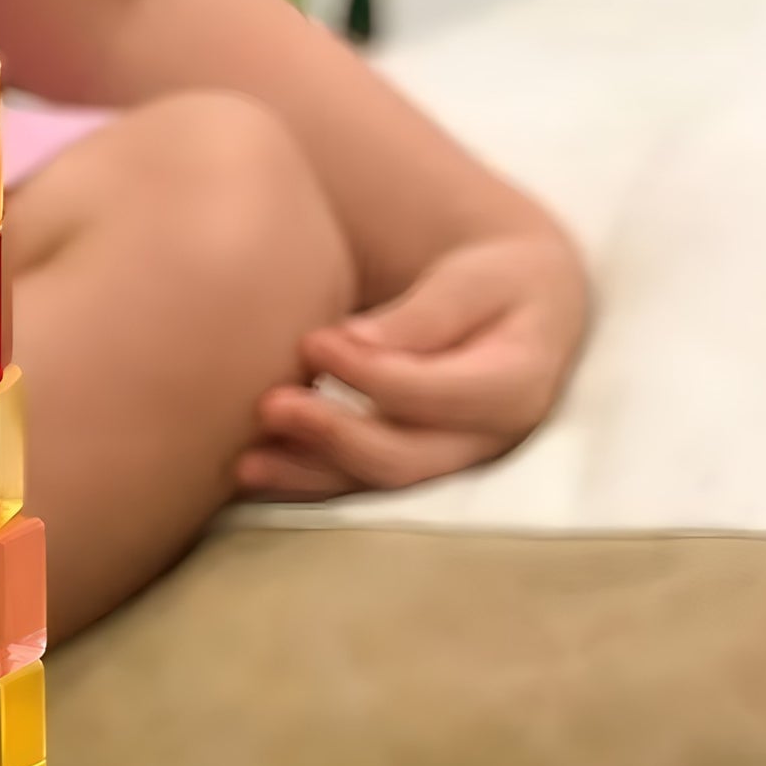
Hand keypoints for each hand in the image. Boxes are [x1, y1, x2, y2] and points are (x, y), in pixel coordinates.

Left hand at [237, 233, 588, 499]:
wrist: (519, 316)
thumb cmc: (497, 284)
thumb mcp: (476, 279)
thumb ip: (425, 314)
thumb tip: (358, 342)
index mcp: (515, 387)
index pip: (434, 393)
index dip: (370, 373)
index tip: (313, 342)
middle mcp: (483, 441)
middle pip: (402, 456)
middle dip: (332, 435)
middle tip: (270, 406)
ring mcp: (445, 464)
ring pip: (371, 483)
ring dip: (306, 474)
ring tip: (246, 462)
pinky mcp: (409, 469)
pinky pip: (352, 486)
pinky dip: (301, 481)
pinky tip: (254, 471)